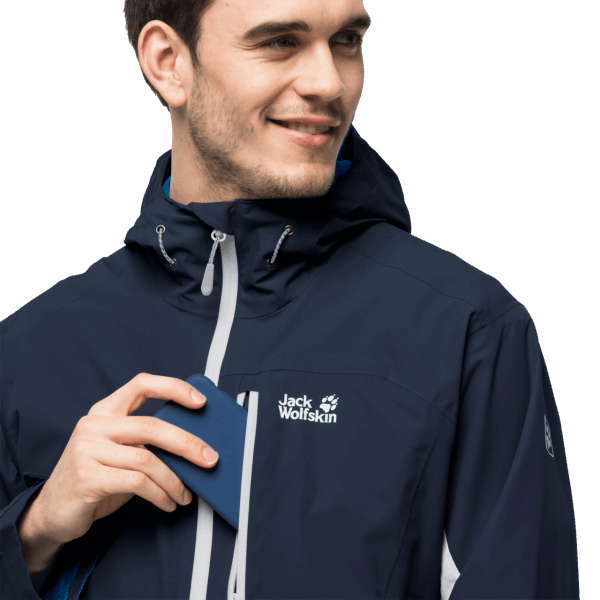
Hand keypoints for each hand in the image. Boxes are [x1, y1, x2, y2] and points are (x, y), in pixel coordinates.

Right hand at [32, 373, 218, 544]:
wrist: (52, 513)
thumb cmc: (96, 479)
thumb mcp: (120, 452)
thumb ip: (146, 441)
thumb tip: (194, 444)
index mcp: (105, 411)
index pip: (141, 384)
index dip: (173, 388)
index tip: (200, 400)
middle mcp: (94, 425)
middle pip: (152, 426)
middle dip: (187, 444)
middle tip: (209, 459)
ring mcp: (88, 450)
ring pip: (147, 459)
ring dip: (174, 480)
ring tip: (185, 494)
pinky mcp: (87, 477)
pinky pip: (137, 482)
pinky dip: (160, 494)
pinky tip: (167, 503)